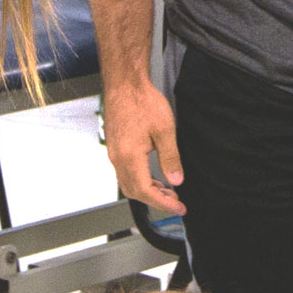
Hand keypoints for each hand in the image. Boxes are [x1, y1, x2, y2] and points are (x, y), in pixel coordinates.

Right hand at [102, 83, 183, 213]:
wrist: (125, 84)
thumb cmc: (142, 102)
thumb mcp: (165, 130)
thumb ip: (171, 158)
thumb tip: (176, 180)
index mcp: (129, 156)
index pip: (145, 191)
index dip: (163, 203)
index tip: (178, 207)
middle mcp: (118, 158)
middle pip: (134, 192)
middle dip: (156, 200)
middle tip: (175, 201)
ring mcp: (114, 153)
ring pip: (128, 183)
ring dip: (147, 191)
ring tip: (167, 191)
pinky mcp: (115, 147)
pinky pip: (125, 172)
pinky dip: (140, 180)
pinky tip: (153, 176)